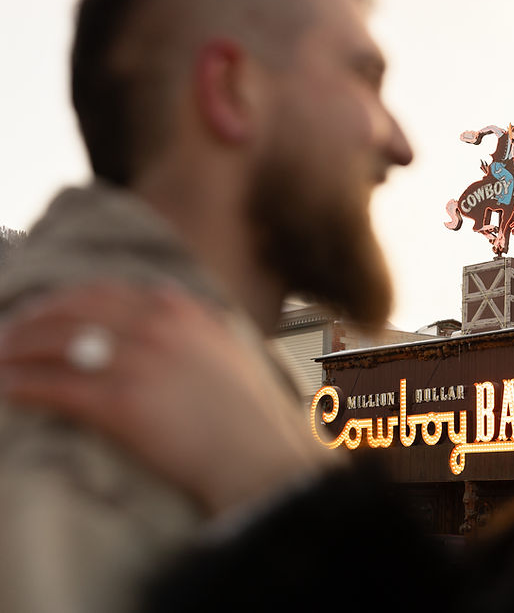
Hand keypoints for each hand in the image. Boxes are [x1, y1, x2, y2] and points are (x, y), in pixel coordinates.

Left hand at [0, 282, 343, 514]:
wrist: (256, 453)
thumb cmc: (245, 410)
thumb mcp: (227, 346)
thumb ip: (194, 319)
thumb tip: (165, 295)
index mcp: (180, 310)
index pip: (104, 291)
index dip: (64, 300)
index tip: (42, 311)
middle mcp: (156, 326)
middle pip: (72, 311)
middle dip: (30, 321)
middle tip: (6, 335)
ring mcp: (138, 361)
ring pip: (56, 343)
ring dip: (16, 350)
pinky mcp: (121, 402)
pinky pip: (55, 386)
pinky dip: (21, 385)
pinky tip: (5, 389)